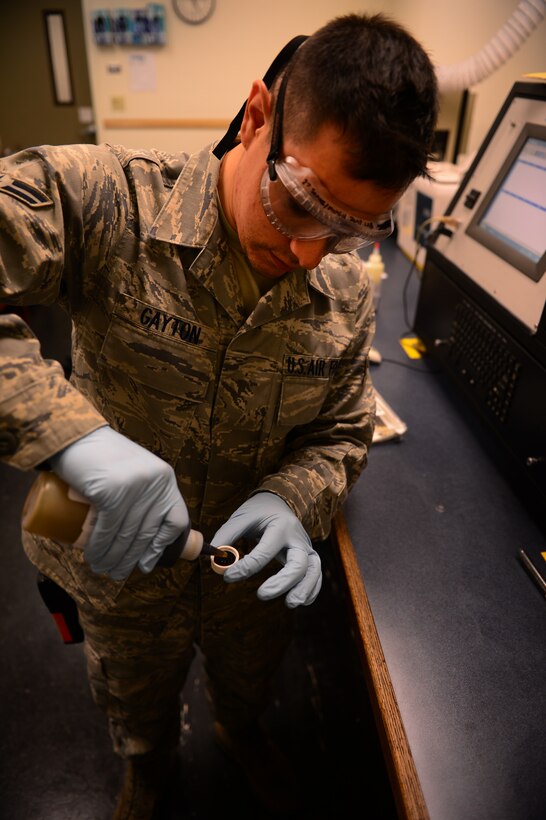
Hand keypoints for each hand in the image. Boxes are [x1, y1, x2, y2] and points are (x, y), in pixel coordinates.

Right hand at [49, 426, 188, 578]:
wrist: (76, 437)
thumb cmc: (104, 458)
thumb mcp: (137, 472)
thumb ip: (146, 494)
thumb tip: (146, 539)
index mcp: (165, 479)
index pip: (175, 520)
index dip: (162, 546)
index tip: (146, 562)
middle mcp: (155, 483)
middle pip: (146, 533)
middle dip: (130, 559)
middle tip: (116, 573)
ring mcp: (134, 487)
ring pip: (125, 536)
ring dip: (112, 559)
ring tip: (102, 568)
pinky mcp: (111, 491)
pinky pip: (107, 530)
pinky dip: (99, 548)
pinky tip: (93, 557)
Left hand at [211, 492, 321, 607]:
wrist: (278, 502)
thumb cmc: (257, 512)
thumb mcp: (240, 519)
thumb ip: (226, 537)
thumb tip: (214, 560)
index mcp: (280, 526)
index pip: (265, 551)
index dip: (246, 567)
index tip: (228, 577)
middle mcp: (297, 537)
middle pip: (298, 563)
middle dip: (282, 582)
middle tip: (262, 595)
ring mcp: (306, 547)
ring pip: (313, 570)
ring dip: (304, 588)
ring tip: (291, 603)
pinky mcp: (309, 556)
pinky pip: (316, 575)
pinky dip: (311, 589)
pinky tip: (301, 601)